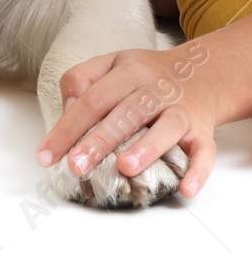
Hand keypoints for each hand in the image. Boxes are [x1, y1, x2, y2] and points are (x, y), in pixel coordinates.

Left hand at [35, 41, 216, 197]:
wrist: (203, 73)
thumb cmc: (147, 76)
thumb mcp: (113, 64)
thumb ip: (83, 79)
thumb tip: (67, 109)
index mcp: (130, 71)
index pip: (93, 98)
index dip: (68, 127)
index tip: (46, 155)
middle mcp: (157, 89)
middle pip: (128, 112)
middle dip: (101, 140)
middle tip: (77, 166)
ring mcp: (182, 110)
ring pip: (167, 127)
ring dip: (147, 148)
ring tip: (125, 168)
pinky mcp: (202, 131)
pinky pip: (205, 151)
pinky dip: (198, 170)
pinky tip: (186, 188)